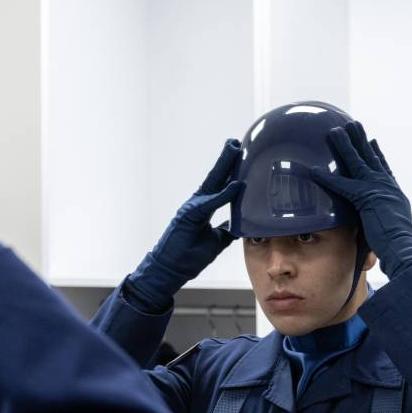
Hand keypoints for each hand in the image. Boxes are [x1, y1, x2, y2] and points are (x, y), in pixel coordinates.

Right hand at [125, 140, 242, 312]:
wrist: (169, 271)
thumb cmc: (188, 257)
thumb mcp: (215, 242)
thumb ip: (227, 230)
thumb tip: (240, 224)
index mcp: (203, 208)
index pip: (220, 186)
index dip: (231, 172)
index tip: (242, 157)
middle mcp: (197, 204)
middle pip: (216, 178)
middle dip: (227, 160)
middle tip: (236, 142)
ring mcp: (191, 208)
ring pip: (211, 183)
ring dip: (223, 166)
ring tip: (234, 149)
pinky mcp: (188, 216)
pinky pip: (209, 203)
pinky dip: (223, 194)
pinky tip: (235, 185)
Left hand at [309, 121, 411, 278]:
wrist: (403, 249)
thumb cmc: (397, 246)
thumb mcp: (390, 226)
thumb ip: (381, 218)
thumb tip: (376, 222)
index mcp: (394, 193)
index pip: (383, 168)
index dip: (376, 154)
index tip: (372, 140)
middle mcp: (387, 186)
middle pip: (371, 158)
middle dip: (361, 140)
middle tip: (353, 124)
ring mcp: (378, 189)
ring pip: (357, 163)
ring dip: (344, 146)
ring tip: (334, 131)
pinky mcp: (366, 198)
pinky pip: (342, 185)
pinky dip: (327, 178)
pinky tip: (315, 170)